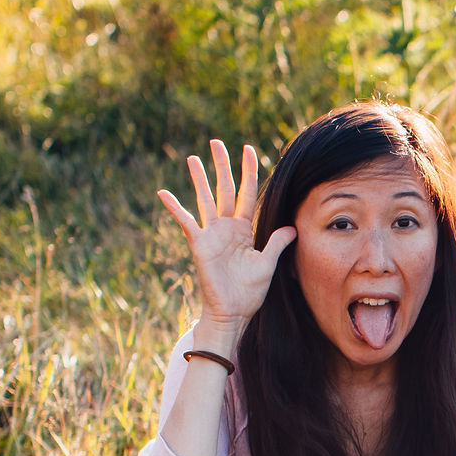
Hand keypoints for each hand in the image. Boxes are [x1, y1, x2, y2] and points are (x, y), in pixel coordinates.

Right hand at [156, 139, 296, 348]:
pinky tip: (163, 193)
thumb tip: (292, 226)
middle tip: (217, 143)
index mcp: (244, 229)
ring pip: (205, 199)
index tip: (249, 150)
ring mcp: (211, 234)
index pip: (247, 194)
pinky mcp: (199, 243)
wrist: (233, 312)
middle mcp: (226, 227)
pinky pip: (186, 221)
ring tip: (192, 158)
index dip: (249, 172)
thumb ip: (277, 243)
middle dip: (222, 166)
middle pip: (224, 189)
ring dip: (199, 179)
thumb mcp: (268, 264)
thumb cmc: (249, 292)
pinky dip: (175, 208)